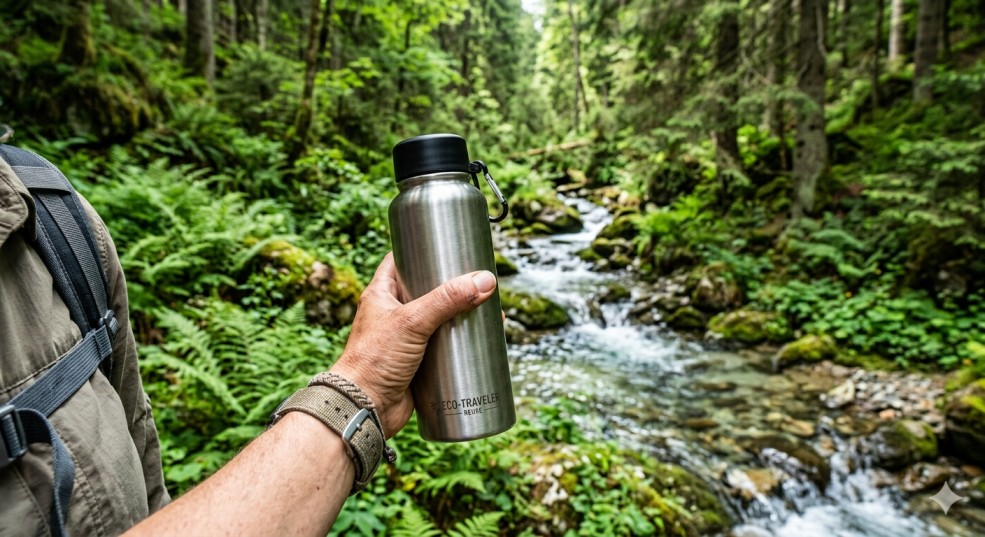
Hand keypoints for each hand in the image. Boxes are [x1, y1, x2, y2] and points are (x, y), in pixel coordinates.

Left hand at [331, 253, 497, 436]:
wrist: (363, 408)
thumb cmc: (373, 360)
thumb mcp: (412, 321)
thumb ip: (447, 300)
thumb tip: (483, 281)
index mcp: (382, 295)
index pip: (400, 261)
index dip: (421, 250)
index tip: (446, 245)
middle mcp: (392, 315)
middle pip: (427, 291)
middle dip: (452, 287)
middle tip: (477, 280)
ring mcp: (405, 340)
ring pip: (438, 321)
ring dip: (460, 317)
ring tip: (487, 310)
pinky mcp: (417, 364)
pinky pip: (442, 349)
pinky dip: (459, 345)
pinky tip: (479, 342)